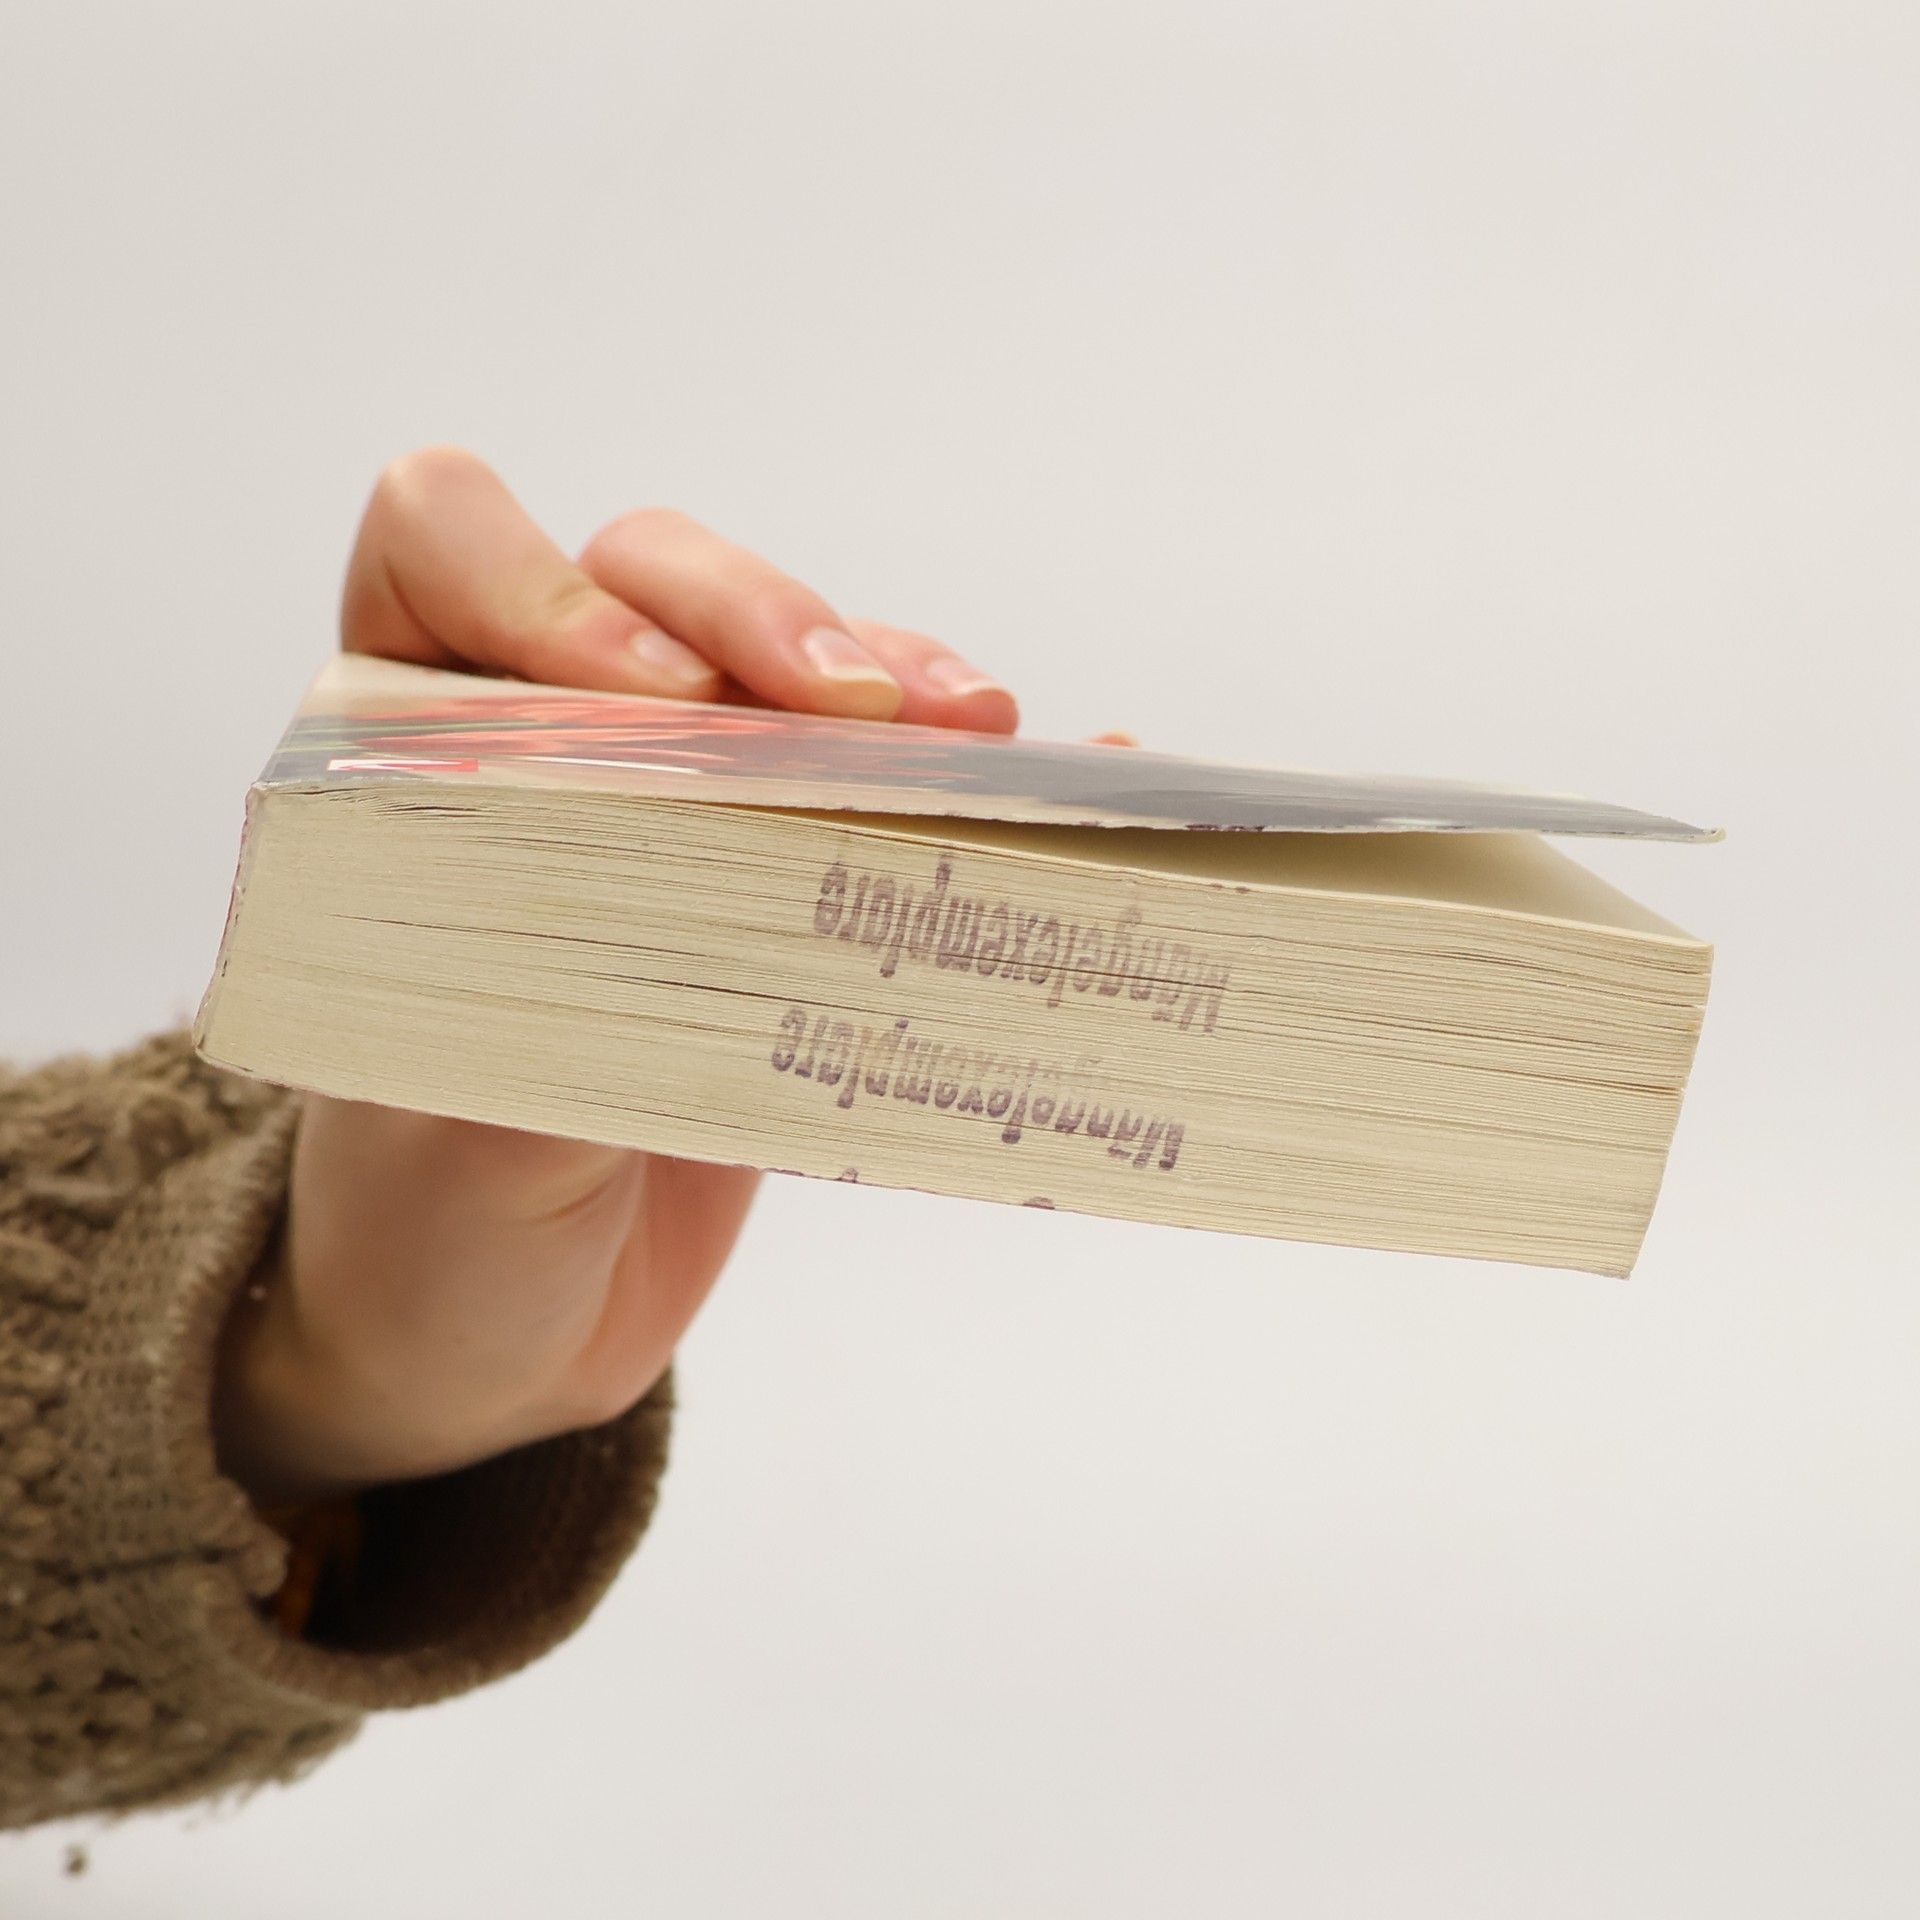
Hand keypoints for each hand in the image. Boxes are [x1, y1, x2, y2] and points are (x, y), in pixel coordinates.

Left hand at [213, 448, 1018, 1504]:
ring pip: (792, 669)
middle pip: (660, 582)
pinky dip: (979, 776)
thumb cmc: (424, 1221)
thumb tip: (707, 867)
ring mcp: (681, 816)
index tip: (654, 701)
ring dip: (899, 681)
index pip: (444, 554)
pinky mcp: (783, 890)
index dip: (542, 577)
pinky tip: (1069, 777)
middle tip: (869, 713)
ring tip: (990, 739)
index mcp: (406, 762)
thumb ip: (556, 978)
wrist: (487, 1331)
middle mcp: (548, 752)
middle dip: (770, 620)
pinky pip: (889, 789)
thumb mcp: (454, 1114)